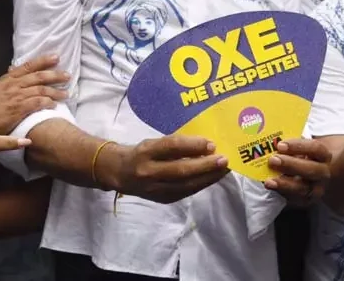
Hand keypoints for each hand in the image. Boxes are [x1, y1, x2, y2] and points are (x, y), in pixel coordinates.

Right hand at [0, 55, 70, 134]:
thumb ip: (6, 80)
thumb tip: (13, 70)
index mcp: (7, 78)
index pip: (28, 66)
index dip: (43, 61)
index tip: (56, 57)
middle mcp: (13, 85)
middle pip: (39, 76)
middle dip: (55, 75)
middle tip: (67, 75)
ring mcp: (16, 97)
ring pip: (41, 90)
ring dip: (55, 92)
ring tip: (65, 93)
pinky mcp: (18, 109)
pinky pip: (37, 103)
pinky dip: (47, 103)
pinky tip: (54, 105)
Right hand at [106, 136, 229, 203]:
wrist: (120, 173)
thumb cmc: (142, 153)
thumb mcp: (154, 142)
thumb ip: (175, 144)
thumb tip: (205, 146)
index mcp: (146, 151)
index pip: (171, 147)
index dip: (192, 146)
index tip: (211, 144)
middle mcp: (148, 172)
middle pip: (180, 170)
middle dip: (205, 166)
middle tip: (224, 160)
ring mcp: (154, 189)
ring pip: (185, 185)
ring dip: (207, 178)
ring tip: (222, 170)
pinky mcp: (161, 199)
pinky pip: (184, 192)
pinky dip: (200, 185)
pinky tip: (211, 178)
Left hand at [264, 138, 331, 206]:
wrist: (317, 174)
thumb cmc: (306, 156)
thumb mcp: (303, 148)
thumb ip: (293, 145)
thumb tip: (273, 142)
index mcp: (324, 155)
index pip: (316, 148)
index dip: (298, 146)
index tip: (280, 145)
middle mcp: (323, 173)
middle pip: (311, 170)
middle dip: (290, 165)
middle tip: (273, 160)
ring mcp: (317, 189)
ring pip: (303, 189)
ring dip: (284, 184)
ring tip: (269, 181)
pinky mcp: (308, 201)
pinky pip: (296, 199)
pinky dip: (283, 194)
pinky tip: (273, 188)